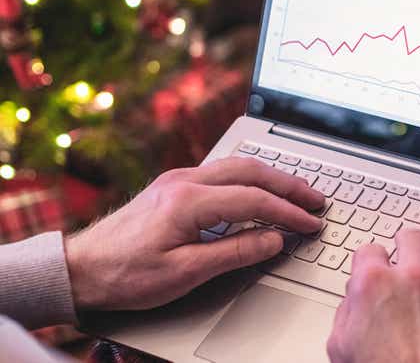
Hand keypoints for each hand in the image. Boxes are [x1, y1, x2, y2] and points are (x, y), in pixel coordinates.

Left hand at [64, 157, 323, 311]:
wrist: (81, 266)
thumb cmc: (126, 274)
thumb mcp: (184, 273)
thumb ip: (234, 253)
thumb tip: (273, 240)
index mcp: (188, 201)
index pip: (254, 200)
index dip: (288, 212)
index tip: (311, 223)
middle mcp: (185, 180)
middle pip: (251, 172)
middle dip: (289, 185)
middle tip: (316, 199)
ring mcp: (179, 178)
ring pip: (238, 166)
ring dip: (272, 178)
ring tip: (297, 192)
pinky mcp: (175, 184)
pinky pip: (223, 172)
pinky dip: (252, 179)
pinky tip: (261, 189)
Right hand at [327, 229, 419, 362]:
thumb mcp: (341, 348)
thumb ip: (345, 315)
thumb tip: (352, 303)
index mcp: (375, 284)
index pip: (370, 251)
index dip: (371, 258)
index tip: (375, 263)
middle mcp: (413, 278)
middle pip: (412, 238)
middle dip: (408, 242)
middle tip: (408, 247)